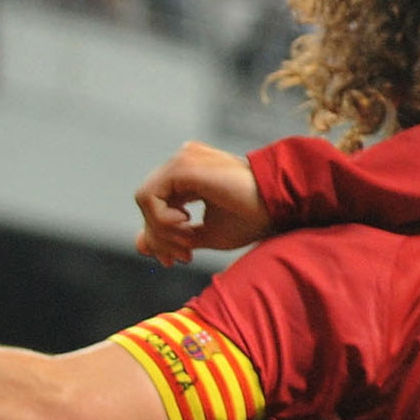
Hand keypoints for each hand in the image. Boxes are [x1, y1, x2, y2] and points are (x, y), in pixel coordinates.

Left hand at [133, 142, 269, 263]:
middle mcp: (184, 162)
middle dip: (160, 237)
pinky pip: (151, 197)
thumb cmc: (252, 217)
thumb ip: (173, 237)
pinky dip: (161, 219)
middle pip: (148, 203)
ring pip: (145, 200)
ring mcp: (183, 160)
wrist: (279, 203)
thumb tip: (140, 245)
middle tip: (182, 257)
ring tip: (188, 242)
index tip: (179, 259)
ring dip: (162, 230)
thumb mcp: (206, 233)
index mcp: (190, 174)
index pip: (157, 204)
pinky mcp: (183, 166)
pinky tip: (185, 225)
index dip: (160, 235)